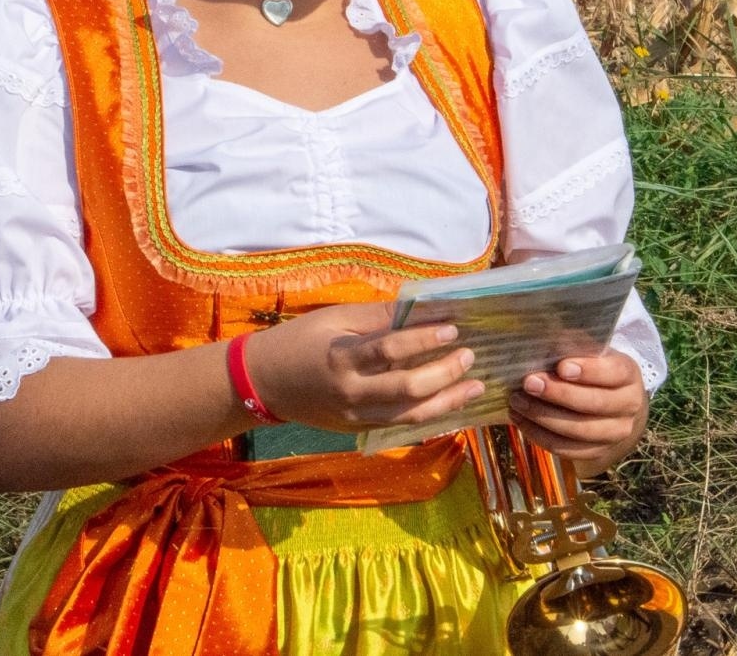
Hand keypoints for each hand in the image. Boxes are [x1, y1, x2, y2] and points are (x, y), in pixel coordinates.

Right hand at [247, 302, 484, 432]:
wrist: (262, 383)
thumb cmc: (298, 341)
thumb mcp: (333, 319)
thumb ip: (376, 317)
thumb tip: (418, 308)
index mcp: (341, 357)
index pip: (390, 349)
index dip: (424, 339)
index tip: (452, 329)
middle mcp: (350, 392)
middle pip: (406, 389)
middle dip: (443, 374)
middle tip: (469, 357)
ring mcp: (354, 416)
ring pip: (409, 416)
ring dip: (447, 402)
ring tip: (474, 388)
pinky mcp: (356, 428)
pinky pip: (399, 426)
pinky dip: (428, 416)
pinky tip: (451, 405)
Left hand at [508, 349, 647, 474]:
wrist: (613, 405)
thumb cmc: (593, 370)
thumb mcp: (591, 353)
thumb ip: (572, 347)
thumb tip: (541, 344)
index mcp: (628, 375)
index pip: (614, 373)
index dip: (589, 371)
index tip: (561, 367)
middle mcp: (628, 406)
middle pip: (594, 404)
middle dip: (558, 394)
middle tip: (529, 383)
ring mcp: (615, 433)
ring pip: (578, 430)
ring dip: (543, 416)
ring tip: (518, 402)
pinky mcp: (598, 452)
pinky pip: (567, 449)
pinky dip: (540, 435)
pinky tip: (521, 420)